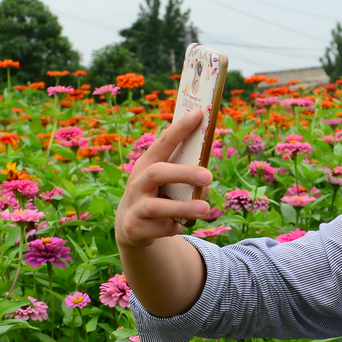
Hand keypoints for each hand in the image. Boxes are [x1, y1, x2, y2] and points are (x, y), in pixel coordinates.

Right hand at [114, 108, 215, 249]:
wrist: (132, 225)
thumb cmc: (158, 194)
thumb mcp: (167, 181)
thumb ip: (186, 176)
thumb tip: (205, 183)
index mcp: (147, 163)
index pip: (164, 142)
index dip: (181, 127)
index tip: (200, 113)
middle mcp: (138, 182)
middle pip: (157, 173)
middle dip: (184, 173)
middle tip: (208, 176)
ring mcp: (135, 205)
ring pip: (158, 206)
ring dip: (184, 207)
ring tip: (206, 208)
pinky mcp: (135, 228)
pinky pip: (161, 227)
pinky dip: (175, 226)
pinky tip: (180, 225)